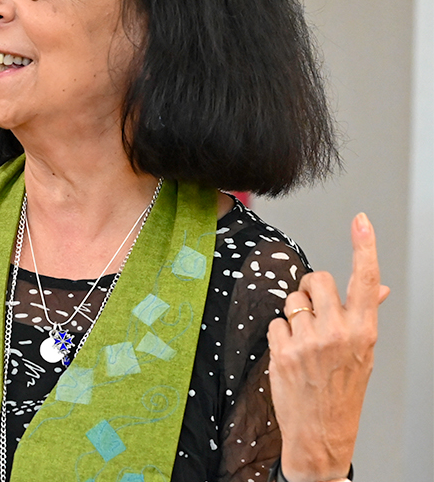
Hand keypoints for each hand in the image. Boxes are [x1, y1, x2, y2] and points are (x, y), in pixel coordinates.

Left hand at [267, 213, 388, 481]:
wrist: (322, 433)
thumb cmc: (344, 391)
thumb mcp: (364, 353)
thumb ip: (365, 316)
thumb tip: (378, 287)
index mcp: (364, 331)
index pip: (366, 280)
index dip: (364, 246)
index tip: (361, 220)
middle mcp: (338, 332)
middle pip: (317, 279)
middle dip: (312, 289)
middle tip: (315, 314)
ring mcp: (309, 341)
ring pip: (293, 299)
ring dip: (295, 313)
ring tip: (305, 342)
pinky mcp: (283, 350)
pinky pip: (276, 322)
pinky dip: (280, 334)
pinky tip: (290, 355)